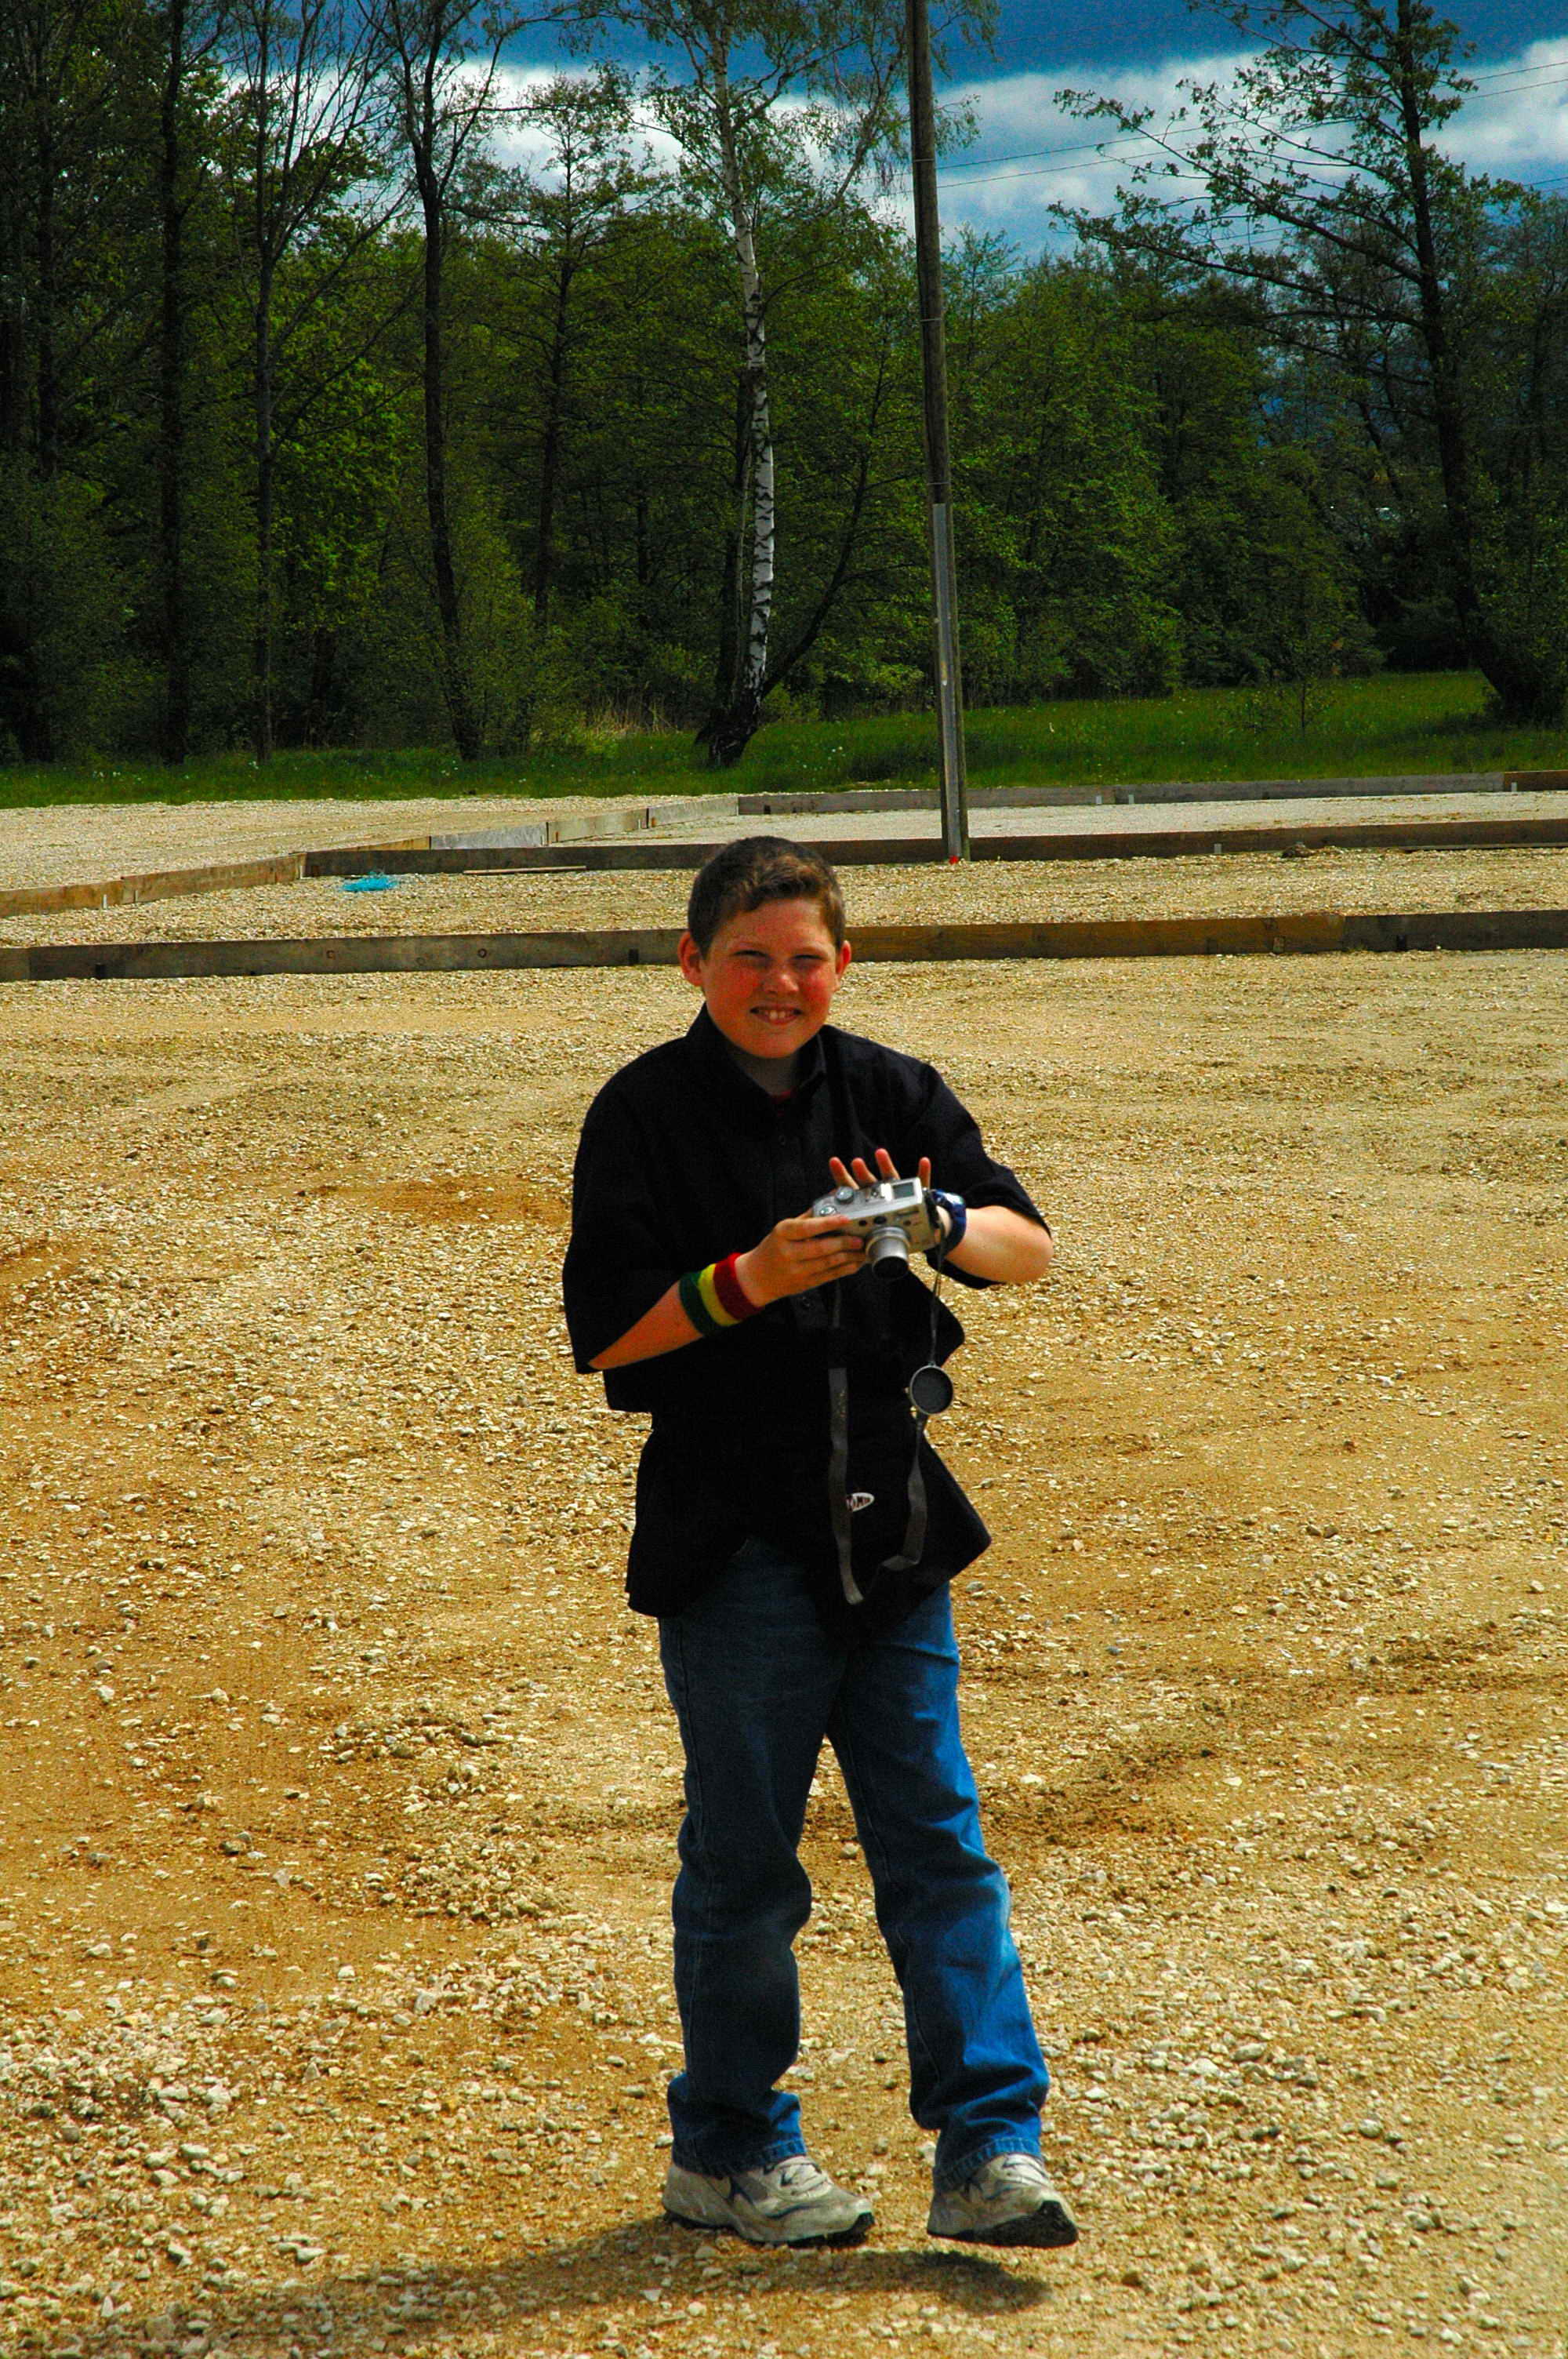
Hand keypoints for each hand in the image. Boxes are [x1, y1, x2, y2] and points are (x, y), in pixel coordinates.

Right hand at [735, 1212, 864, 1305]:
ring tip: (862, 1250)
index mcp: (783, 1234)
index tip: (846, 1218)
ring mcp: (797, 1271)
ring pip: (828, 1263)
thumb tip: (834, 1197)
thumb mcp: (785, 1228)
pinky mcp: (805, 1284)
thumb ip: (811, 1215)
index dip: (828, 1223)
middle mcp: (788, 1253)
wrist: (757, 1277)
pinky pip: (830, 1276)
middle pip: (821, 1248)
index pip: (807, 1227)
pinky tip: (855, 1263)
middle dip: (844, 1243)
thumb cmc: (774, 1247)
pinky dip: (845, 1269)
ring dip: (849, 1257)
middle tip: (860, 1237)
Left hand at [827, 1146, 952, 1238]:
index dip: (842, 1178)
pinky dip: (924, 1173)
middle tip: (855, 1162)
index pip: (852, 1190)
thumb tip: (835, 1235)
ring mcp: (901, 1193)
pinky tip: (924, 1162)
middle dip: (861, 1172)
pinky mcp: (920, 1195)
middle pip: (869, 1182)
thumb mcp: (873, 1237)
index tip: (834, 1162)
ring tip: (880, 1153)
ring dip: (886, 1166)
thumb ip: (856, 1234)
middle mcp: (883, 1196)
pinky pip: (923, 1183)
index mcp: (868, 1205)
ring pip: (892, 1178)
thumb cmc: (893, 1232)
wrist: (920, 1233)